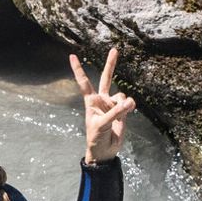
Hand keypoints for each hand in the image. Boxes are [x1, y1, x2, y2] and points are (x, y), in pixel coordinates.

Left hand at [69, 46, 134, 163]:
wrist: (105, 151)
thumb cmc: (96, 137)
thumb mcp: (102, 125)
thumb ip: (115, 112)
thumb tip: (130, 101)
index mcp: (91, 101)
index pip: (84, 82)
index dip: (78, 69)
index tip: (72, 56)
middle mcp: (102, 100)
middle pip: (106, 78)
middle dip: (111, 64)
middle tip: (115, 49)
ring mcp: (113, 104)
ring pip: (121, 95)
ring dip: (122, 103)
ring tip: (121, 114)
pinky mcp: (123, 111)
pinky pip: (128, 104)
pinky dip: (129, 107)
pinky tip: (128, 113)